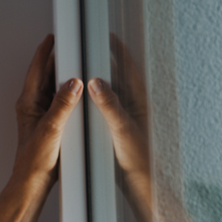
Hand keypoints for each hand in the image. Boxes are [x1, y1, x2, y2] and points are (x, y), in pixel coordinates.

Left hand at [0, 34, 82, 221]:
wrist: (33, 180)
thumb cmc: (34, 159)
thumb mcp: (51, 128)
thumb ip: (62, 104)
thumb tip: (73, 83)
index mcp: (27, 103)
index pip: (36, 70)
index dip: (44, 52)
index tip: (52, 38)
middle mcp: (32, 105)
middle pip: (44, 75)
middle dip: (56, 59)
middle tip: (70, 45)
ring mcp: (40, 114)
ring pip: (52, 87)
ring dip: (63, 76)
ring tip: (77, 62)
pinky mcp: (49, 123)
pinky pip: (58, 101)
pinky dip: (67, 92)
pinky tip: (79, 92)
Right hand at [88, 34, 151, 220]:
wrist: (141, 183)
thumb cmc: (139, 158)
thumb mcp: (121, 127)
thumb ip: (109, 104)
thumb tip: (97, 82)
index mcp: (138, 101)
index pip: (129, 68)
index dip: (118, 50)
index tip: (107, 37)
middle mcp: (132, 106)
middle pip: (117, 77)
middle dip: (103, 63)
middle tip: (87, 51)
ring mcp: (124, 117)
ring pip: (109, 93)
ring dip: (96, 83)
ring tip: (80, 72)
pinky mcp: (116, 129)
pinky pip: (103, 108)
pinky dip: (92, 101)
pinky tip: (81, 104)